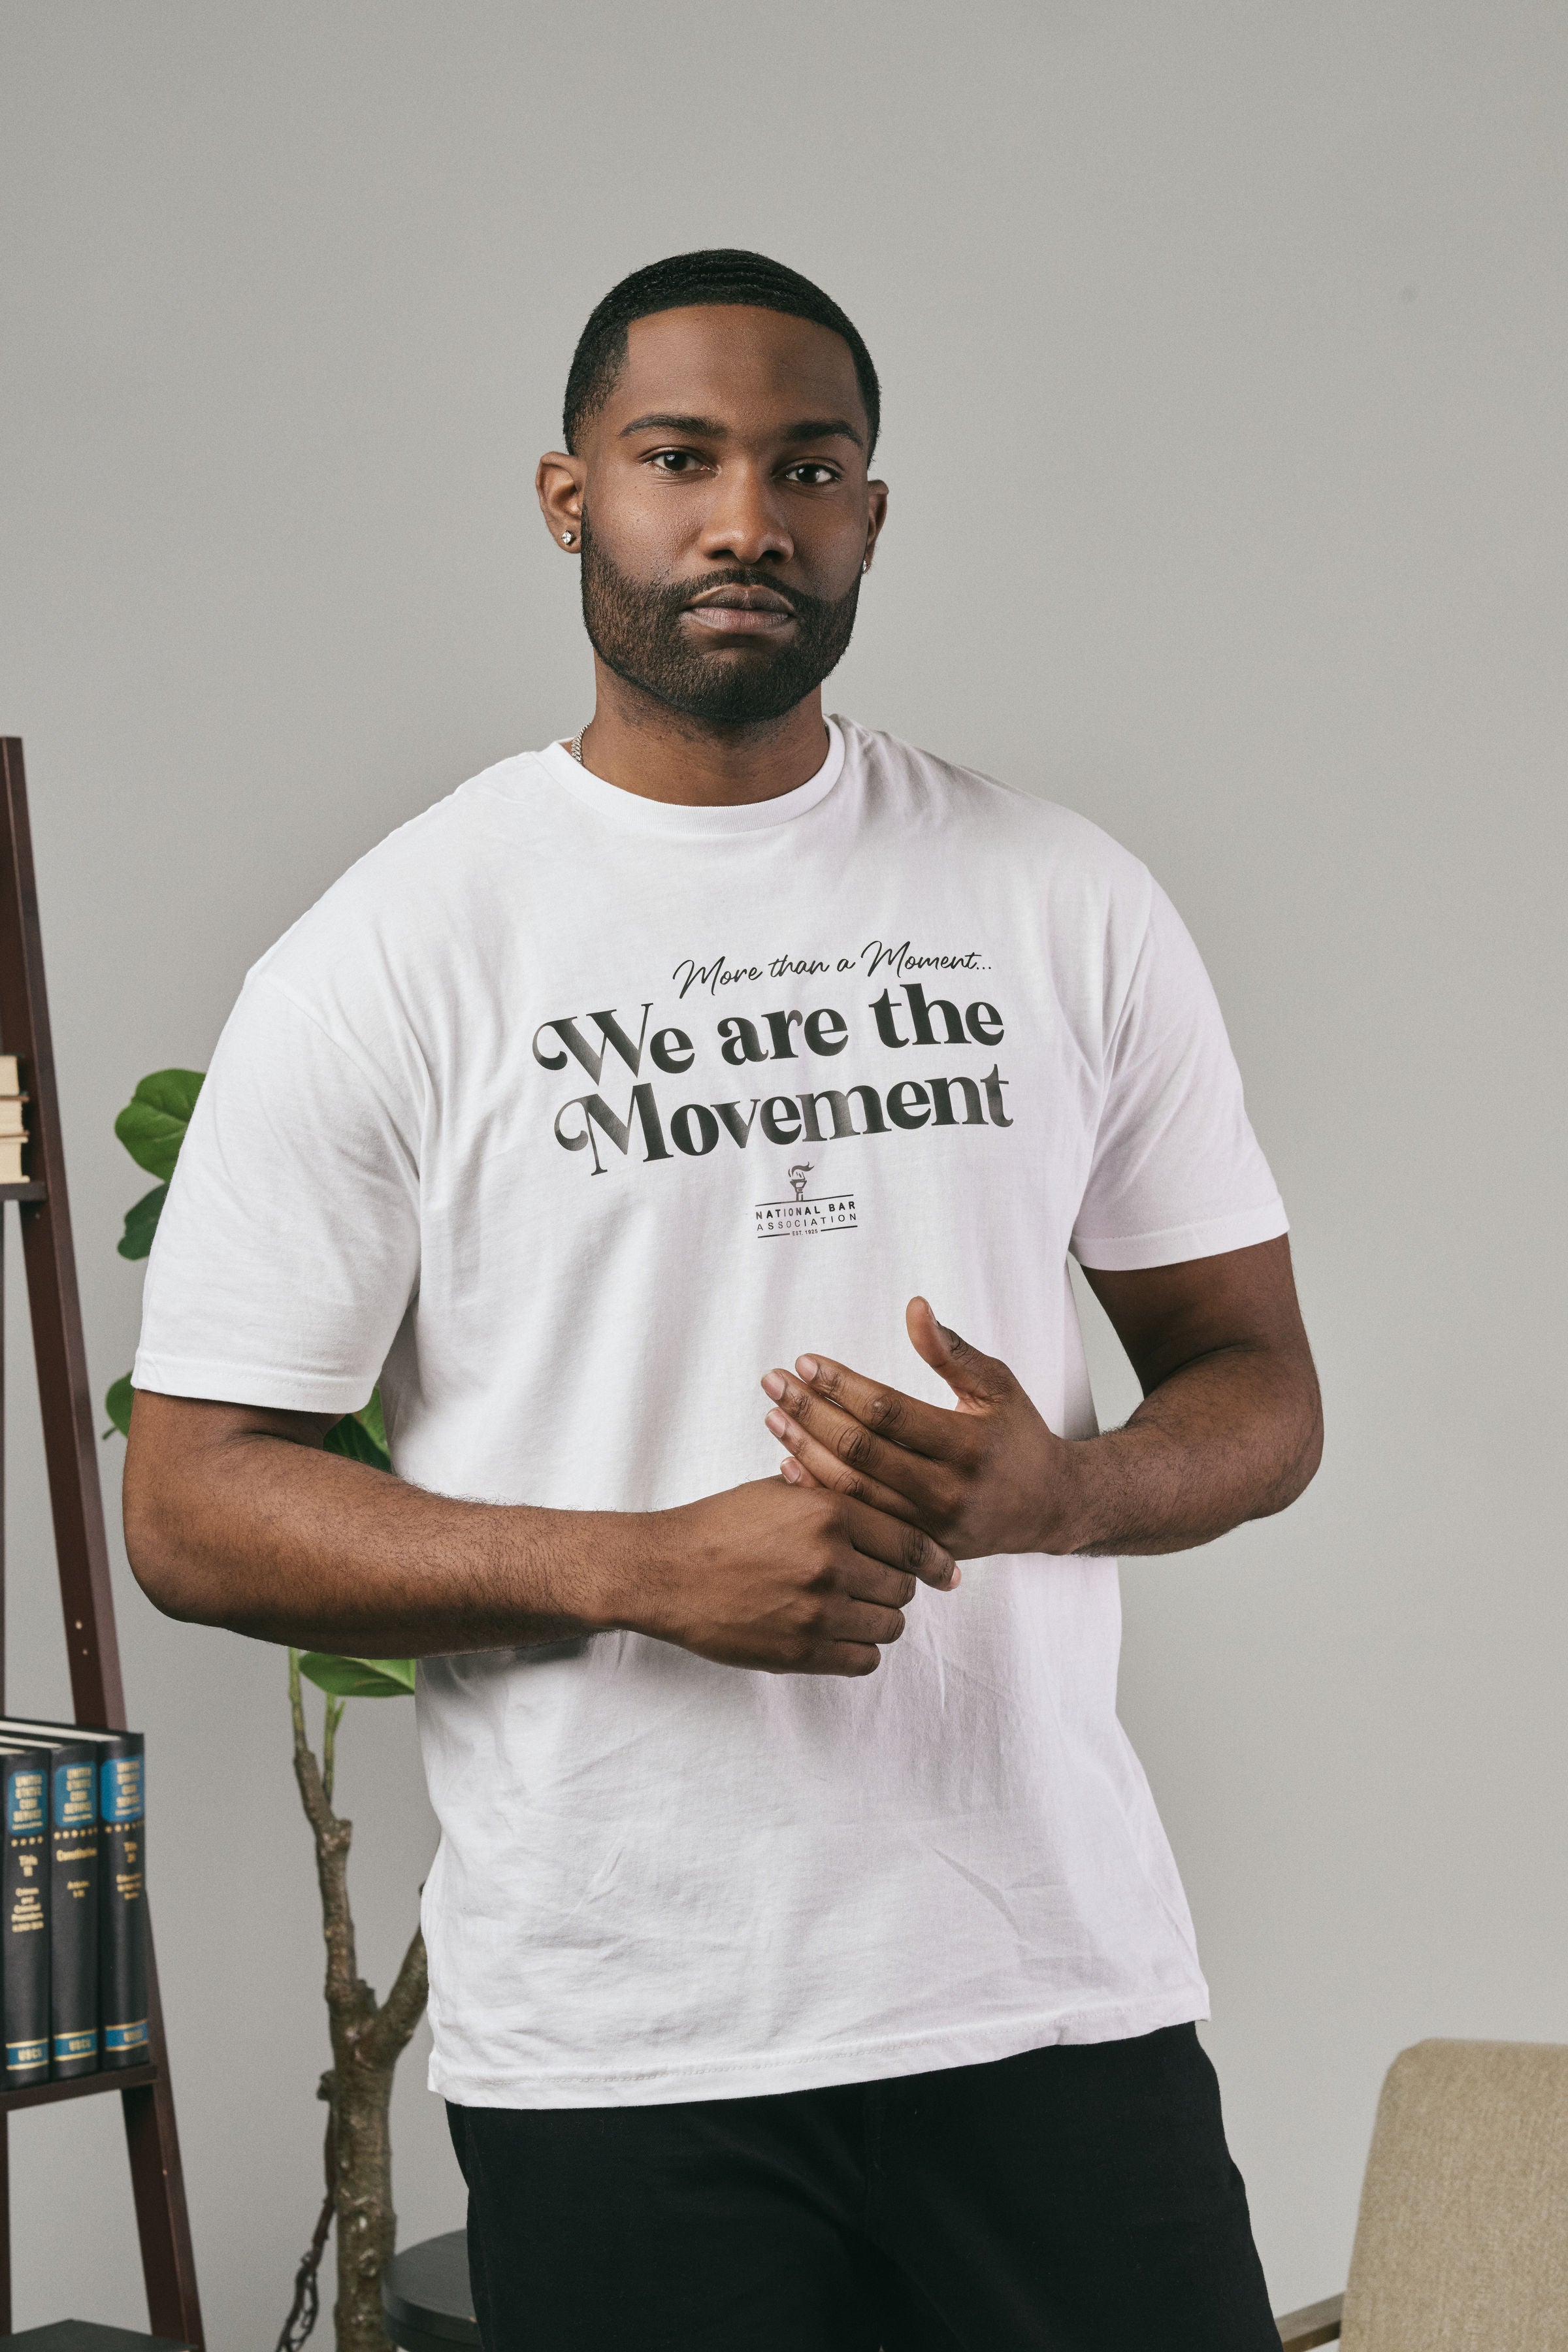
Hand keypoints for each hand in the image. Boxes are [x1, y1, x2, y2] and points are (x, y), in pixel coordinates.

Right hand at [633, 1476, 958, 1677]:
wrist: (666, 1571)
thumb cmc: (722, 1526)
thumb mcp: (782, 1492)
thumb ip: (837, 1500)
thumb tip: (893, 1513)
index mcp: (830, 1513)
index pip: (912, 1542)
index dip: (935, 1561)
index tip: (946, 1573)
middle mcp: (830, 1561)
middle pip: (903, 1587)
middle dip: (896, 1587)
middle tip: (874, 1584)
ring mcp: (816, 1611)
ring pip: (889, 1625)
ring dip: (878, 1619)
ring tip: (853, 1609)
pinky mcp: (800, 1652)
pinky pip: (863, 1660)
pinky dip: (859, 1650)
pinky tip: (838, 1635)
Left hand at [761, 1299, 1080, 1559]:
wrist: (1049, 1507)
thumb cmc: (1018, 1437)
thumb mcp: (996, 1385)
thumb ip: (951, 1351)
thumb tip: (914, 1307)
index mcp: (967, 1444)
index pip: (889, 1411)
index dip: (842, 1385)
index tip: (806, 1362)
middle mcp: (946, 1490)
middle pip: (860, 1450)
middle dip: (809, 1412)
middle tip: (773, 1382)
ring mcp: (928, 1525)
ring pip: (850, 1488)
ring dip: (804, 1449)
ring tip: (773, 1416)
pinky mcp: (915, 1546)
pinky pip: (855, 1518)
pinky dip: (817, 1489)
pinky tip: (787, 1461)